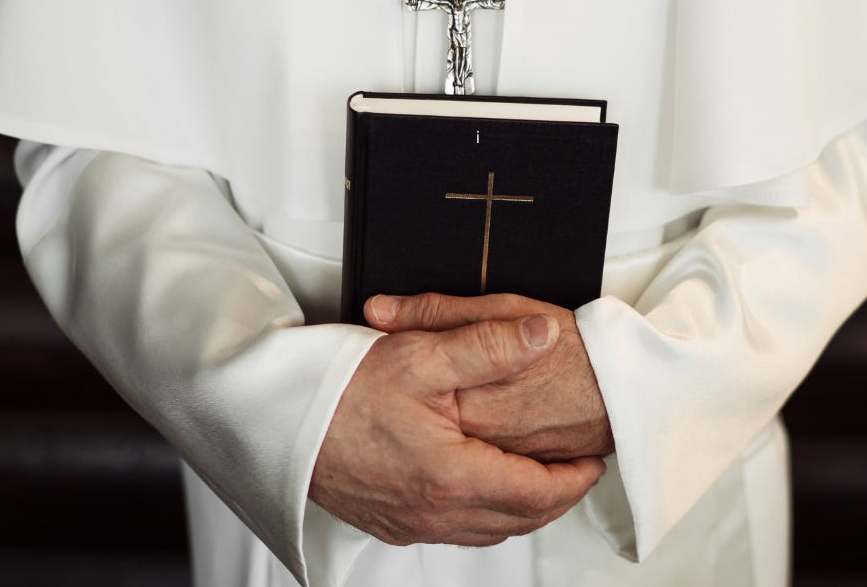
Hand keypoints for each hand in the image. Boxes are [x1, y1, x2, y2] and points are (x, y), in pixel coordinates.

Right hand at [310, 314, 606, 546]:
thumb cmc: (339, 388)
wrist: (274, 417)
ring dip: (520, 508)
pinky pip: (453, 530)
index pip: (538, 494)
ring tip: (538, 477)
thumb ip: (489, 344)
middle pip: (519, 519)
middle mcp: (433, 512)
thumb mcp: (421, 353)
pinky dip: (482, 513)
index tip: (592, 458)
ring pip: (488, 530)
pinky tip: (480, 485)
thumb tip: (541, 335)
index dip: (574, 478)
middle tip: (576, 469)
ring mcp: (409, 523)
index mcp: (451, 476)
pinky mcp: (388, 522)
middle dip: (556, 496)